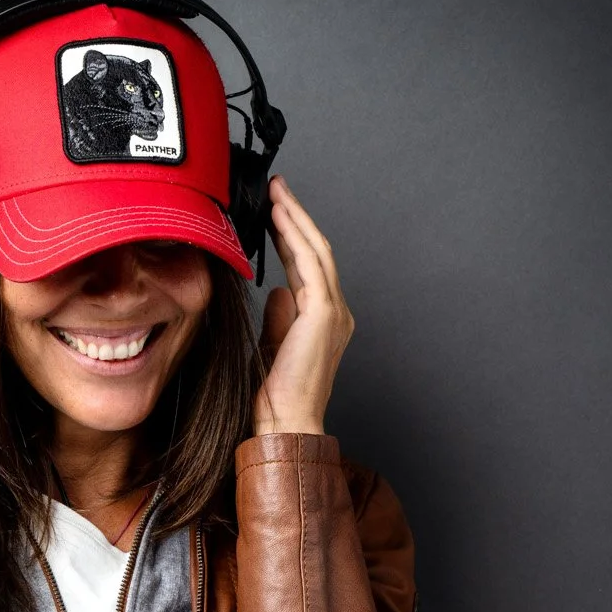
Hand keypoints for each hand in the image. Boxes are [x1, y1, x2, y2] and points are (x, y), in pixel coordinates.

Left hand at [253, 177, 354, 437]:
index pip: (309, 266)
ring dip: (295, 218)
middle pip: (318, 251)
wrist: (287, 422)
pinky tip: (279, 217)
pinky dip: (295, 236)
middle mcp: (337, 312)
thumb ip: (281, 317)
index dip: (292, 237)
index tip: (274, 213)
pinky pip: (310, 263)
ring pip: (317, 250)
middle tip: (276, 188)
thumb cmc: (279, 398)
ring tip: (276, 192)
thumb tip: (279, 291)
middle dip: (296, 216)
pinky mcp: (323, 313)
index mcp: (327, 320)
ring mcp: (334, 311)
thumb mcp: (275, 346)